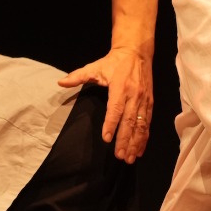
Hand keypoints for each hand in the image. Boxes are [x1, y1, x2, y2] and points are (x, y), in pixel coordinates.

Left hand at [58, 46, 151, 162]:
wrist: (136, 52)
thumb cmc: (114, 62)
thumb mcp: (95, 67)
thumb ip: (78, 76)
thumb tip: (60, 82)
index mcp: (120, 86)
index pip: (115, 108)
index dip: (111, 123)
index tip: (107, 138)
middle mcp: (134, 95)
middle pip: (129, 120)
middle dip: (124, 139)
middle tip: (119, 155)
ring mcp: (144, 100)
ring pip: (140, 125)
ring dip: (135, 142)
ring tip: (129, 157)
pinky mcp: (149, 103)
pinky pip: (147, 123)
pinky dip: (144, 138)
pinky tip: (139, 150)